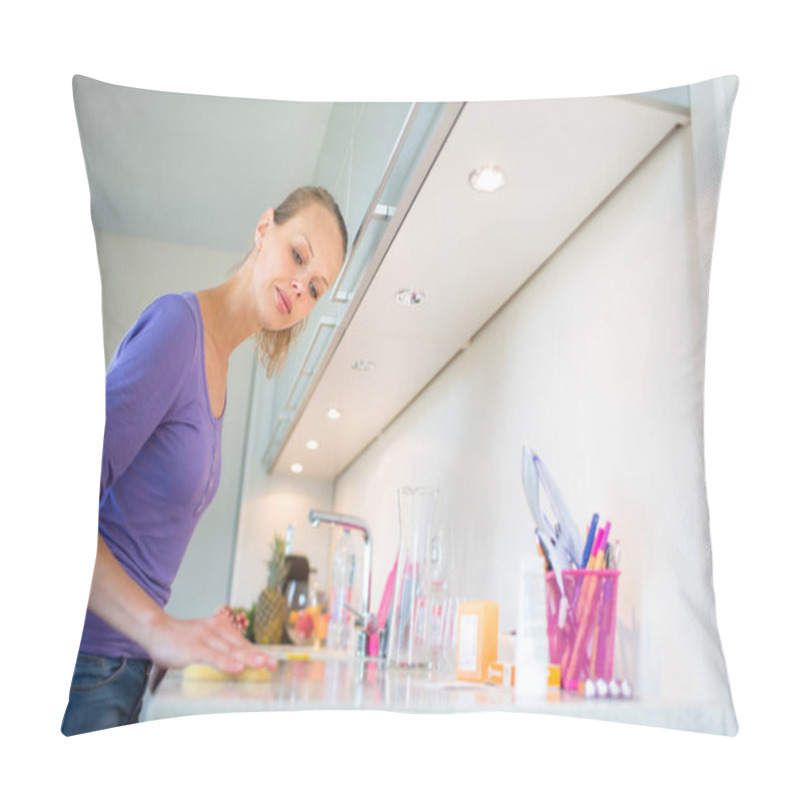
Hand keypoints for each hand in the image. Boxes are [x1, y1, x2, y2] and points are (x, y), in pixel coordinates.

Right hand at [144, 610, 277, 673]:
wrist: (156, 629)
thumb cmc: (181, 638)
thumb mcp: (205, 639)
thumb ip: (220, 649)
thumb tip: (237, 663)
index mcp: (221, 628)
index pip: (242, 643)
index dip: (258, 653)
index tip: (272, 663)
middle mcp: (217, 630)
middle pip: (241, 646)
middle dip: (258, 656)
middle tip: (273, 665)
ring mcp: (206, 638)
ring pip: (230, 650)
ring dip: (247, 658)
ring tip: (262, 665)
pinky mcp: (194, 648)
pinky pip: (212, 656)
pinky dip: (225, 662)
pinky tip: (236, 668)